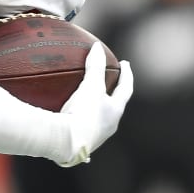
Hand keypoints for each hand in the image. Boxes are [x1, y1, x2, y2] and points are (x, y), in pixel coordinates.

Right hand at [57, 42, 133, 166]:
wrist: (66, 143)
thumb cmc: (83, 113)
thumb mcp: (91, 86)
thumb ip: (95, 66)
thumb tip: (97, 47)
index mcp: (115, 111)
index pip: (125, 89)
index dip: (126, 75)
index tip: (126, 64)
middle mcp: (109, 126)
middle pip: (114, 106)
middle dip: (113, 94)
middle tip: (110, 82)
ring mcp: (95, 137)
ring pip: (99, 120)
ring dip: (97, 109)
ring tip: (89, 100)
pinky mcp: (80, 145)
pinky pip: (81, 129)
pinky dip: (78, 121)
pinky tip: (69, 121)